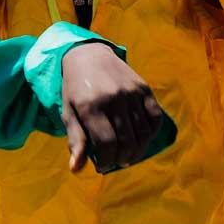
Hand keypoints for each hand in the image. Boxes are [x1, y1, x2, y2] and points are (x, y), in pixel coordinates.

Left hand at [58, 41, 163, 172]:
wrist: (89, 55)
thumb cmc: (75, 88)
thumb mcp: (69, 113)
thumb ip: (76, 140)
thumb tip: (76, 169)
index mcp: (91, 106)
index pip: (107, 144)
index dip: (108, 160)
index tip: (104, 165)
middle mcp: (113, 98)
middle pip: (127, 141)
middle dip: (123, 158)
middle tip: (118, 161)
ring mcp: (131, 92)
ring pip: (143, 133)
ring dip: (138, 150)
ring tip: (130, 154)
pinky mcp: (144, 87)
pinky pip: (155, 117)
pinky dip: (152, 132)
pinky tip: (142, 138)